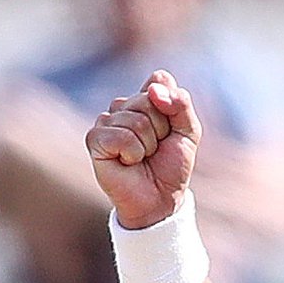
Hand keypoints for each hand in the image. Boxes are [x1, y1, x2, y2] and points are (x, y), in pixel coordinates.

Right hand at [87, 71, 199, 229]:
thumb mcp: (189, 132)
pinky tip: (128, 162)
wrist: (160, 199)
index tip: (171, 131)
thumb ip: (181, 104)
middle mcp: (122, 106)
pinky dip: (133, 153)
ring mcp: (106, 121)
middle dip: (161, 130)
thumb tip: (154, 88)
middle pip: (147, 100)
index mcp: (143, 99)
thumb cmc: (171, 166)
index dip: (173, 110)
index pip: (160, 83)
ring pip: (135, 120)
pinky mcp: (94, 139)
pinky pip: (120, 136)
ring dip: (148, 145)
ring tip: (143, 157)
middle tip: (156, 149)